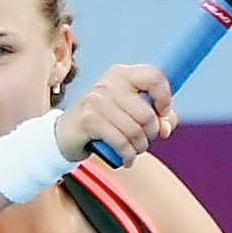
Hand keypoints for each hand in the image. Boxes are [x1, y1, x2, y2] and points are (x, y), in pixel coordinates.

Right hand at [55, 64, 176, 165]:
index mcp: (122, 74)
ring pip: (135, 130)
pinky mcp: (89, 119)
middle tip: (144, 140)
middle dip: (151, 133)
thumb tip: (166, 127)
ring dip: (140, 147)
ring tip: (133, 150)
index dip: (165, 97)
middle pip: (147, 113)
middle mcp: (109, 83)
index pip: (154, 76)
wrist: (65, 134)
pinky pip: (121, 142)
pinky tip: (126, 158)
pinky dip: (128, 155)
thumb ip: (157, 117)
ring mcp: (97, 100)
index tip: (163, 113)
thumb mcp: (131, 113)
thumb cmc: (103, 122)